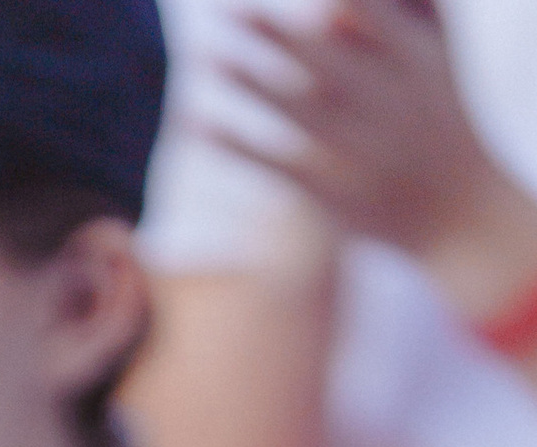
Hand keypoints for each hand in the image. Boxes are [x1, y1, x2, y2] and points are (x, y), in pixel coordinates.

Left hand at [209, 0, 536, 322]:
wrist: (460, 214)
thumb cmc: (442, 118)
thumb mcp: (437, 56)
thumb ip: (409, 8)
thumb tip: (341, 0)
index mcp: (416, 61)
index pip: (371, 16)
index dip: (342, 3)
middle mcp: (386, 104)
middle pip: (322, 60)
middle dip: (274, 33)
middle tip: (228, 9)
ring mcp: (358, 152)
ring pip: (294, 111)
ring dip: (248, 85)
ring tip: (206, 57)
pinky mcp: (333, 194)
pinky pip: (275, 167)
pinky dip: (237, 146)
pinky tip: (198, 125)